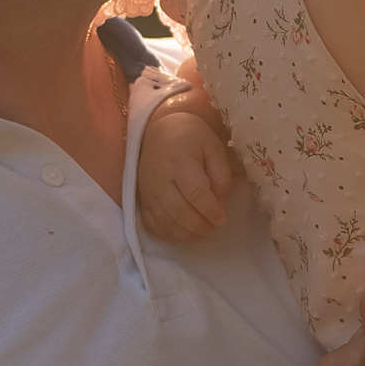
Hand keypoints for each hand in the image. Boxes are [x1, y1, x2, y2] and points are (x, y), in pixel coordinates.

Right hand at [137, 107, 233, 240]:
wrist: (160, 131)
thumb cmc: (192, 139)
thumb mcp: (214, 149)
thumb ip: (221, 177)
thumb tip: (220, 207)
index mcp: (180, 161)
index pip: (195, 191)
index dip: (210, 209)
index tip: (222, 219)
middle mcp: (160, 178)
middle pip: (178, 210)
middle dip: (200, 225)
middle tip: (215, 228)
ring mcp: (148, 191)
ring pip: (165, 222)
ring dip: (186, 234)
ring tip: (204, 234)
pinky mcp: (142, 199)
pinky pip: (151, 224)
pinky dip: (169, 234)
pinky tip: (185, 233)